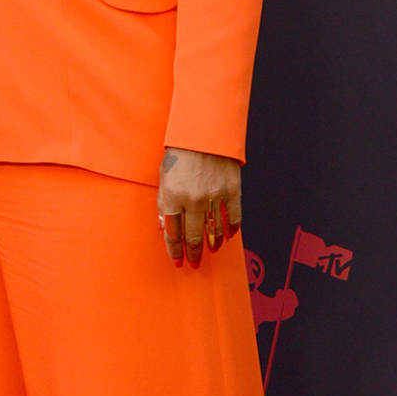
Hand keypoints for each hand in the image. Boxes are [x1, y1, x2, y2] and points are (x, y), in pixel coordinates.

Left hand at [157, 147, 240, 266]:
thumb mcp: (163, 174)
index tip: (178, 261)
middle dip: (193, 254)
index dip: (174, 250)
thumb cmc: (180, 152)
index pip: (173, 233)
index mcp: (173, 195)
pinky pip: (233, 219)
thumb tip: (163, 227)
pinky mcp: (232, 191)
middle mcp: (193, 199)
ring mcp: (214, 196)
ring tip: (210, 252)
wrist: (205, 131)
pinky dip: (231, 231)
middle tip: (194, 264)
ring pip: (214, 232)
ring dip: (212, 245)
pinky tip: (227, 237)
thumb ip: (162, 202)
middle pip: (193, 237)